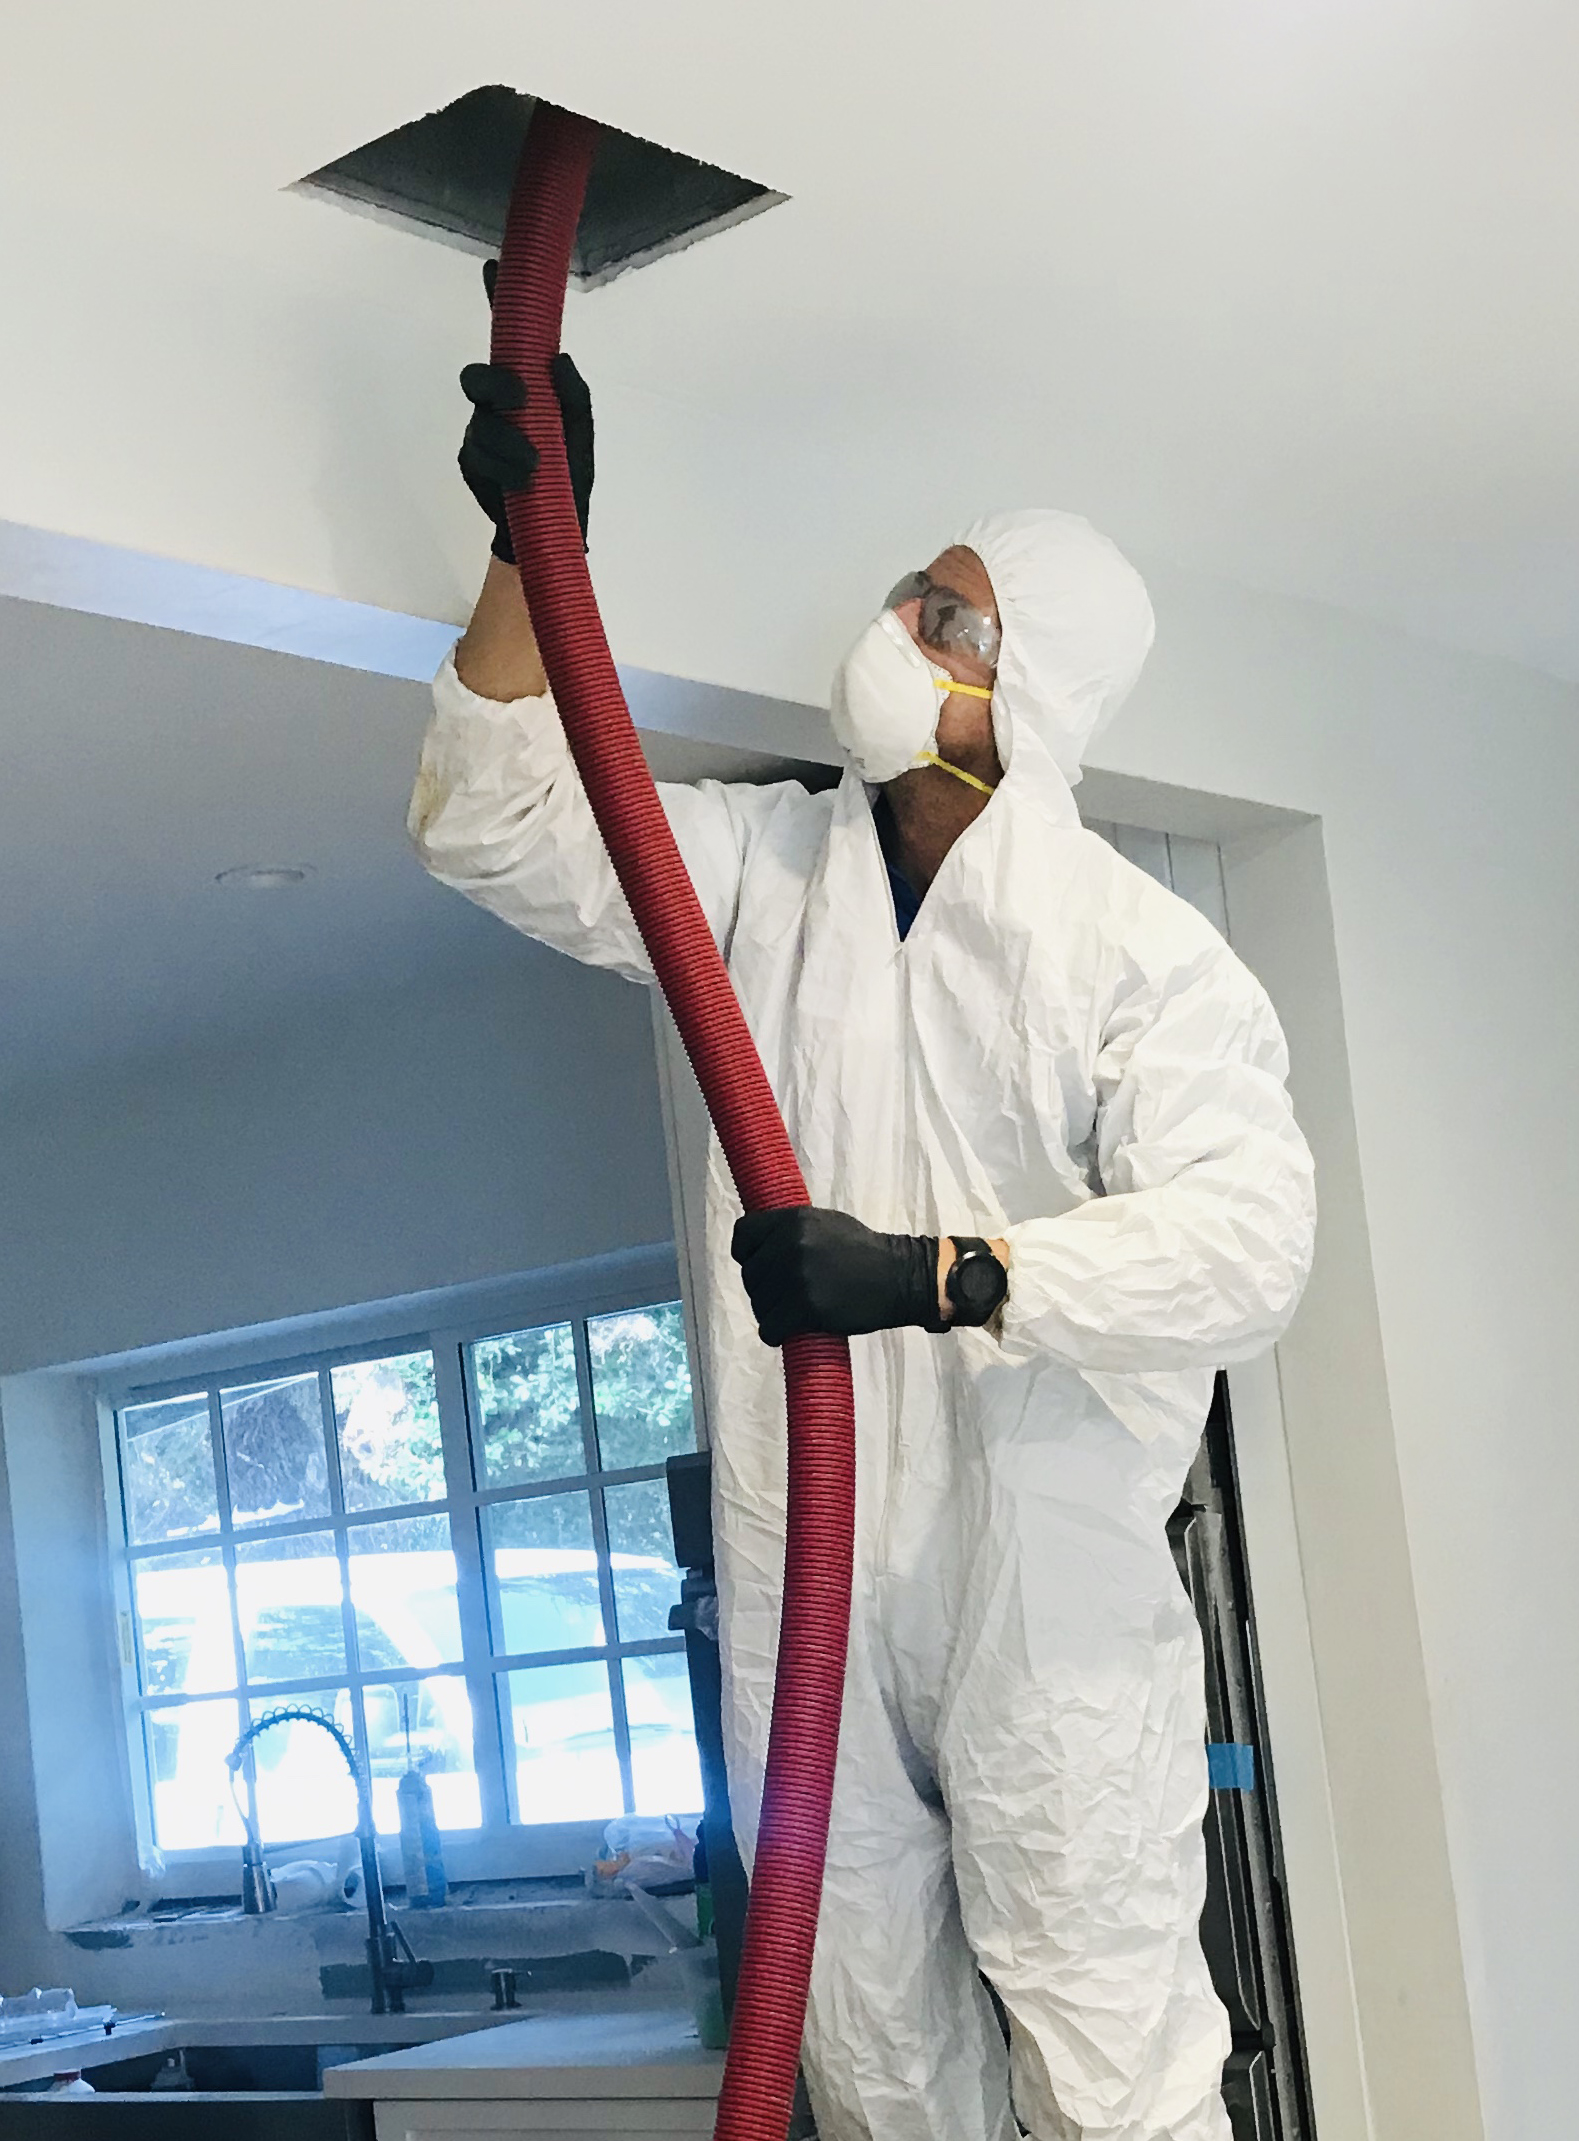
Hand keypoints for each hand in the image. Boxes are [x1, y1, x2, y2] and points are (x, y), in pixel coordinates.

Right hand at [459, 263, 594, 560]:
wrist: (554, 527)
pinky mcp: (470, 462)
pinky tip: (522, 480)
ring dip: (510, 443)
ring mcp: (479, 431)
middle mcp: (497, 403)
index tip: (494, 268)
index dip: (498, 301)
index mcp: (525, 386)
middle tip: (520, 400)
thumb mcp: (581, 435)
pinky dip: (503, 468)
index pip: (508, 338)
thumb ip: (575, 398)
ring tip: (535, 465)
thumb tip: (558, 360)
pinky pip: (478, 456)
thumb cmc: (569, 473)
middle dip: (495, 384)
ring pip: (480, 423)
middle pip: (476, 376)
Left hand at [731, 1208, 944, 1346]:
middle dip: (764, 1289)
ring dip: (771, 1313)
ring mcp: (796, 1276)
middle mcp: (790, 1244)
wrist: (899, 1277)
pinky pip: (770, 1328)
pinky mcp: (806, 1307)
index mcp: (793, 1219)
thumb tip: (760, 1244)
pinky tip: (789, 1331)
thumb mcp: (825, 1223)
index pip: (743, 1235)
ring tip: (793, 1313)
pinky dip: (776, 1334)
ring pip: (759, 1304)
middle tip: (786, 1297)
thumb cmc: (865, 1251)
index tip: (760, 1265)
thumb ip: (791, 1230)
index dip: (747, 1254)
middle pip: (750, 1275)